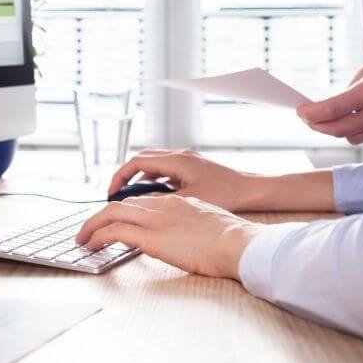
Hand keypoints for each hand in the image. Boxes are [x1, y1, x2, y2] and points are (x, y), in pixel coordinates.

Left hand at [75, 195, 262, 278]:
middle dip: (101, 216)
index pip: (141, 201)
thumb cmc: (232, 240)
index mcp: (177, 202)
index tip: (113, 220)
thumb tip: (185, 236)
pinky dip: (97, 236)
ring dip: (92, 226)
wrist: (237, 243)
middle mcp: (162, 206)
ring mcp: (155, 219)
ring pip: (111, 214)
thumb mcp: (208, 224)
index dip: (123, 211)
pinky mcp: (150, 236)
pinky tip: (90, 245)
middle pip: (121, 205)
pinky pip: (113, 231)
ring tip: (82, 239)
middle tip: (89, 229)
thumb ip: (190, 224)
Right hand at [108, 149, 265, 212]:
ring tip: (132, 197)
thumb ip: (162, 201)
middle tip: (116, 194)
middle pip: (142, 159)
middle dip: (127, 176)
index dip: (120, 176)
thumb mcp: (189, 200)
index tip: (111, 192)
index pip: (137, 162)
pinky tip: (155, 197)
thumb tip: (139, 207)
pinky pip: (166, 170)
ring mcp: (186, 160)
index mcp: (176, 160)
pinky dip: (155, 180)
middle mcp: (180, 155)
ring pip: (154, 164)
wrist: (251, 189)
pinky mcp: (192, 168)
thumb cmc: (226, 194)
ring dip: (141, 178)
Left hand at [297, 47, 362, 144]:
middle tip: (308, 119)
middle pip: (337, 130)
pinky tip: (362, 119)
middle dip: (317, 126)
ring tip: (335, 117)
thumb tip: (326, 108)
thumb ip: (347, 91)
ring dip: (339, 129)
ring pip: (352, 137)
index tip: (300, 112)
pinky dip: (360, 131)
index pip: (331, 110)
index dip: (311, 114)